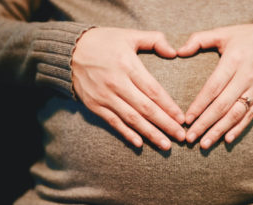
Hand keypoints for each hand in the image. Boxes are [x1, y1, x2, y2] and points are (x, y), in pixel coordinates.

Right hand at [72, 27, 184, 150]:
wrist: (69, 50)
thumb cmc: (104, 41)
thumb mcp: (129, 35)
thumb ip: (154, 40)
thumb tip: (174, 52)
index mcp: (128, 65)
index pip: (153, 90)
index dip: (169, 106)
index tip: (182, 119)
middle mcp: (116, 83)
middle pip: (146, 109)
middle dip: (165, 124)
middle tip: (181, 137)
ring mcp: (104, 96)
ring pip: (132, 119)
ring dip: (150, 133)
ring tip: (166, 145)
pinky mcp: (94, 105)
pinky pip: (113, 122)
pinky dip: (126, 134)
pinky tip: (139, 144)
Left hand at [178, 23, 252, 148]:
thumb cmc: (248, 37)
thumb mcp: (224, 32)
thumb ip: (199, 40)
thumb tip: (178, 51)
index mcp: (234, 61)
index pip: (213, 87)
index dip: (199, 105)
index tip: (186, 119)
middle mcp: (246, 78)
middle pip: (222, 106)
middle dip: (204, 124)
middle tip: (190, 138)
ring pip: (235, 115)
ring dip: (219, 131)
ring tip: (204, 144)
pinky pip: (250, 116)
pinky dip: (239, 129)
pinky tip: (227, 140)